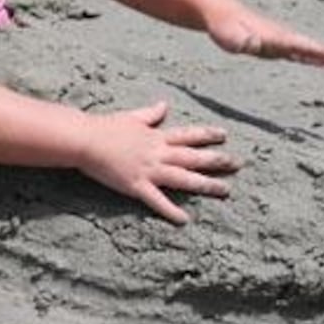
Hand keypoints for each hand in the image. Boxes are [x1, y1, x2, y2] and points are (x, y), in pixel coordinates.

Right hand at [77, 101, 239, 224]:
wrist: (86, 140)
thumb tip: (164, 104)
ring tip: (225, 190)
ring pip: (183, 178)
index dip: (207, 134)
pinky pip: (157, 200)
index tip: (224, 135)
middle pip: (193, 157)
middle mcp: (158, 153)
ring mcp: (149, 170)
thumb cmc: (105, 127)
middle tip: (238, 164)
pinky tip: (185, 219)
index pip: (188, 134)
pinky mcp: (136, 186)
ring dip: (205, 184)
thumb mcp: (132, 117)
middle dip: (217, 160)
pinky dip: (171, 210)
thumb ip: (150, 114)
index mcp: (156, 137)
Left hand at [206, 2, 323, 69]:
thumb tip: (253, 45)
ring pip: (309, 51)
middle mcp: (281, 38)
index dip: (315, 51)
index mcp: (273, 36)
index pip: (298, 45)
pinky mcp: (276, 46)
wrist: (220, 13)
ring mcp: (280, 41)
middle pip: (310, 48)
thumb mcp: (228, 36)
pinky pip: (301, 54)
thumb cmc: (222, 26)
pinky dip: (315, 59)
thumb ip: (241, 41)